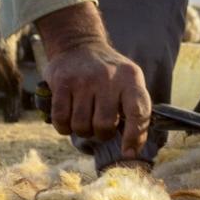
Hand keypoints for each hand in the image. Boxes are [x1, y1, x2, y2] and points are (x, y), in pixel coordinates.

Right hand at [36, 3, 151, 156]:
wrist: (79, 45)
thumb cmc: (110, 75)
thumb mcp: (130, 83)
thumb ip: (136, 113)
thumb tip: (132, 152)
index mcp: (131, 79)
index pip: (137, 112)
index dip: (134, 137)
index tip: (128, 153)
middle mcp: (108, 77)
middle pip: (104, 125)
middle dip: (102, 134)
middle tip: (100, 126)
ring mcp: (83, 79)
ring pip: (81, 126)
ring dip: (82, 131)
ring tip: (85, 119)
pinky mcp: (61, 82)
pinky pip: (61, 120)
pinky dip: (64, 127)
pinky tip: (68, 119)